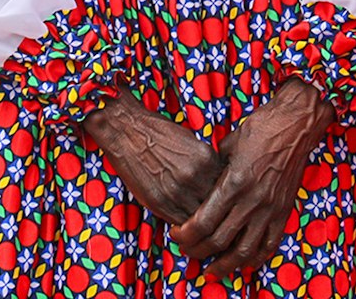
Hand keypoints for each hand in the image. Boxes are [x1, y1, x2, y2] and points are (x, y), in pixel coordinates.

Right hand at [81, 94, 223, 225]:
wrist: (127, 131)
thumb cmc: (157, 133)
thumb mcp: (191, 142)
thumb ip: (206, 164)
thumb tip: (218, 183)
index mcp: (207, 158)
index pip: (227, 187)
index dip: (226, 196)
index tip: (223, 201)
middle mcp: (195, 176)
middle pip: (217, 205)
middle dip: (216, 211)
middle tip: (215, 217)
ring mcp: (178, 191)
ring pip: (199, 217)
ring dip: (199, 221)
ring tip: (200, 224)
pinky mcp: (160, 202)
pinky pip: (180, 222)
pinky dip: (183, 224)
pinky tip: (184, 222)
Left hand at [174, 80, 334, 275]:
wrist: (295, 123)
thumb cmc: (260, 127)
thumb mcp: (228, 145)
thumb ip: (214, 169)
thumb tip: (202, 184)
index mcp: (233, 182)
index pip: (203, 222)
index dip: (186, 235)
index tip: (177, 235)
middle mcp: (252, 200)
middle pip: (219, 240)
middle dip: (198, 251)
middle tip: (188, 252)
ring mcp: (270, 208)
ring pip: (245, 250)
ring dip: (225, 265)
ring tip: (212, 272)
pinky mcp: (284, 210)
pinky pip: (270, 244)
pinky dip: (256, 258)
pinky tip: (245, 264)